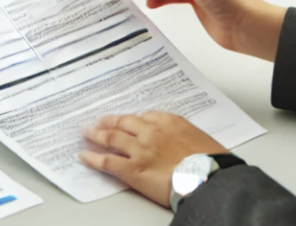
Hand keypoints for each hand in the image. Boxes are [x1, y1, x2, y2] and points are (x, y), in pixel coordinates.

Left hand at [80, 111, 224, 206]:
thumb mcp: (199, 138)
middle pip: (123, 122)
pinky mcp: (133, 169)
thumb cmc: (210, 161)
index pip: (144, 116)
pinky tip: (85, 156)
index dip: (131, 120)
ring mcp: (139, 150)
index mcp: (167, 121)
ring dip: (96, 135)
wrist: (208, 178)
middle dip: (108, 122)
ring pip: (111, 138)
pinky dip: (94, 159)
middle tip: (99, 121)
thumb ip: (183, 135)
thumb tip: (179, 141)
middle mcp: (150, 131)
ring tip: (87, 133)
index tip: (126, 120)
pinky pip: (108, 162)